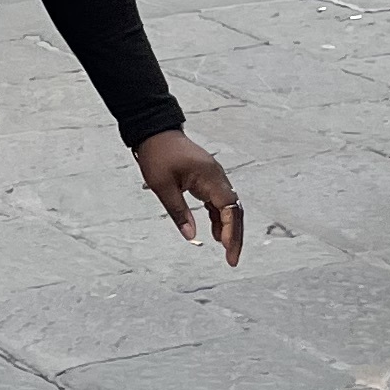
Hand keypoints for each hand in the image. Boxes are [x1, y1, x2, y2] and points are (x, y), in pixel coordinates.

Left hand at [135, 129, 243, 264]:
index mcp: (210, 176)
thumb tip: (191, 236)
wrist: (154, 130)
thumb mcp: (163, 186)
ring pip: (229, 206)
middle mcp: (217, 176)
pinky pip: (219, 201)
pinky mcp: (207, 178)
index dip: (232, 231)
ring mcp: (213, 177)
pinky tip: (217, 233)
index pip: (229, 208)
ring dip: (229, 228)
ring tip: (226, 251)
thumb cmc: (158, 154)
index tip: (229, 251)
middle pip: (234, 209)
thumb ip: (179, 212)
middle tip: (232, 259)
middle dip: (235, 235)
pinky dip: (220, 218)